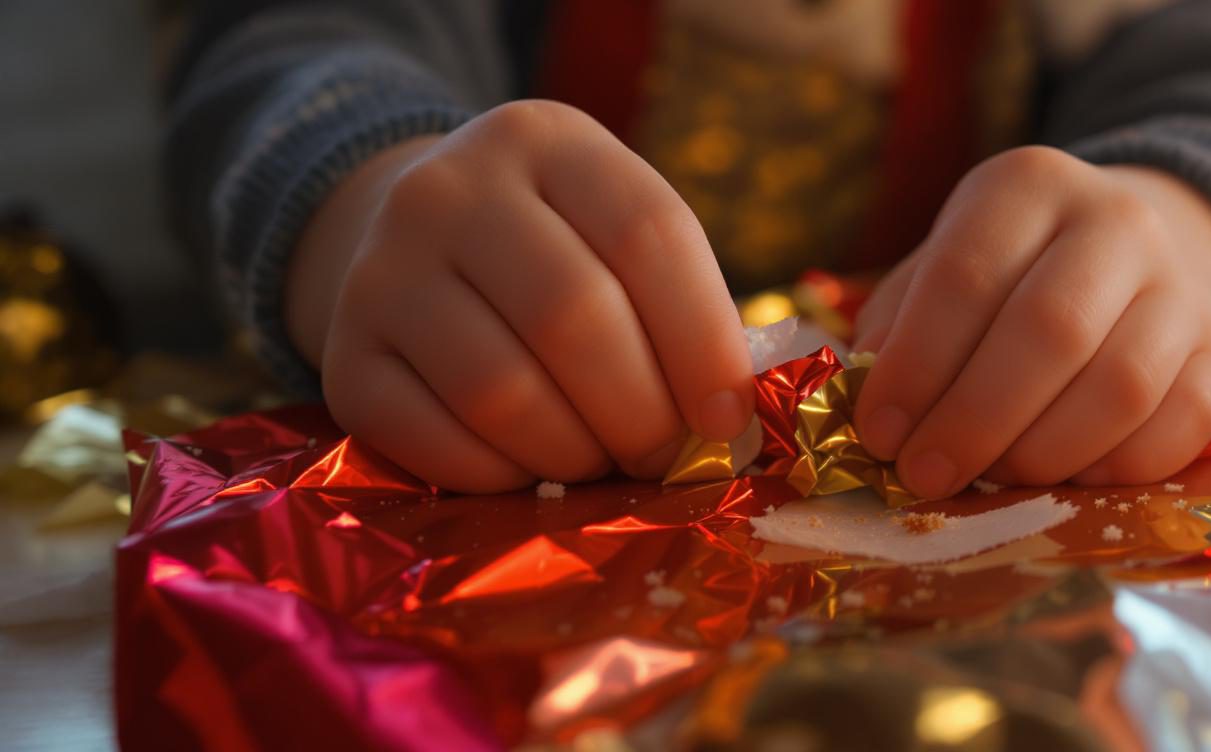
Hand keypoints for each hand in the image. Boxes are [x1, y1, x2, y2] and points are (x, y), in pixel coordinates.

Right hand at [286, 100, 752, 491]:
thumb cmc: (554, 251)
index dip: (703, 340)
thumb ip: (676, 306)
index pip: (647, 234)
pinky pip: (437, 443)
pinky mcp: (345, 358)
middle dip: (641, 413)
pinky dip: (502, 476)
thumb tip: (725, 423)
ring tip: (599, 459)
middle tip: (664, 457)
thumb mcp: (613, 234)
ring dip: (574, 453)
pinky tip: (528, 465)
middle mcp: (450, 190)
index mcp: (547, 141)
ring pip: (501, 391)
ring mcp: (382, 271)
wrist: (412, 245)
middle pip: (573, 316)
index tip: (727, 417)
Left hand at [852, 146, 1210, 497]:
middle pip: (1051, 331)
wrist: (1132, 252)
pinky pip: (1175, 431)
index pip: (966, 276)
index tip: (878, 433)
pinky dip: (1110, 473)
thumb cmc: (1004, 274)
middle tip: (923, 475)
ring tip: (989, 480)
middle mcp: (1116, 221)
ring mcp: (1181, 287)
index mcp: (1026, 186)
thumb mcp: (938, 266)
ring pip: (1121, 386)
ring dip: (1041, 454)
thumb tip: (864, 403)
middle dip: (974, 420)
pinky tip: (1059, 483)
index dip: (916, 366)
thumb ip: (898, 326)